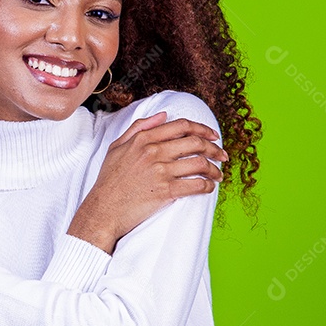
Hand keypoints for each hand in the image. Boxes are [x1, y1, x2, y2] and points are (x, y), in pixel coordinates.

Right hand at [68, 111, 225, 254]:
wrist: (103, 210)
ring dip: (215, 170)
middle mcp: (154, 152)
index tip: (213, 136)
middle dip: (215, 148)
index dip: (202, 129)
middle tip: (222, 155)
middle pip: (196, 143)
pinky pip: (196, 185)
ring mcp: (161, 171)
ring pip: (200, 164)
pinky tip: (209, 188)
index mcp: (144, 138)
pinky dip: (208, 186)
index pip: (182, 126)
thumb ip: (139, 127)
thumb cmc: (109, 180)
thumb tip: (163, 115)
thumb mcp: (117, 147)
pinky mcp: (166, 191)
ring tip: (218, 175)